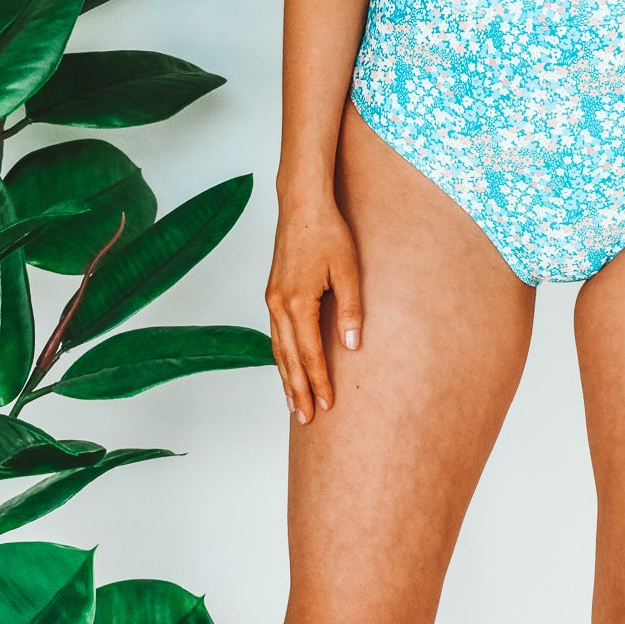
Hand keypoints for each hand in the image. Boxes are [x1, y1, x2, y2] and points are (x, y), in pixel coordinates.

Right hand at [265, 191, 362, 424]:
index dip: (319, 381)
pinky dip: (280, 355)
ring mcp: (272, 299)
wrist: (302, 204)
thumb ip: (350, 310)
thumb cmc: (327, 233)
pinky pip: (274, 333)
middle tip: (304, 419)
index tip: (327, 406)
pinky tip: (285, 365)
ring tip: (292, 402)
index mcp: (297, 302)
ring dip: (285, 377)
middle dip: (297, 390)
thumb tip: (352, 346)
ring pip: (277, 348)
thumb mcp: (347, 270)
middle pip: (287, 358)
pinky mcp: (273, 292)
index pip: (309, 354)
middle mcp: (278, 305)